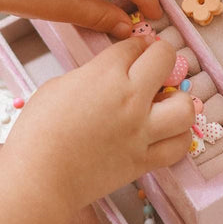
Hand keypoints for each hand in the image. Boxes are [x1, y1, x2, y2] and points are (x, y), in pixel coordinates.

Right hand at [6, 36, 194, 209]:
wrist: (38, 178)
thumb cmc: (37, 131)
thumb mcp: (58, 86)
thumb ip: (90, 75)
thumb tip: (107, 75)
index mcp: (106, 74)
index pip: (134, 46)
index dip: (134, 45)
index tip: (134, 50)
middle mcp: (131, 98)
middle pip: (167, 59)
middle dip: (162, 56)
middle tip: (154, 67)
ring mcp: (142, 131)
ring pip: (185, 107)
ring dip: (179, 100)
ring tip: (165, 104)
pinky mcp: (144, 161)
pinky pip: (179, 146)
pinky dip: (177, 137)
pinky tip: (166, 133)